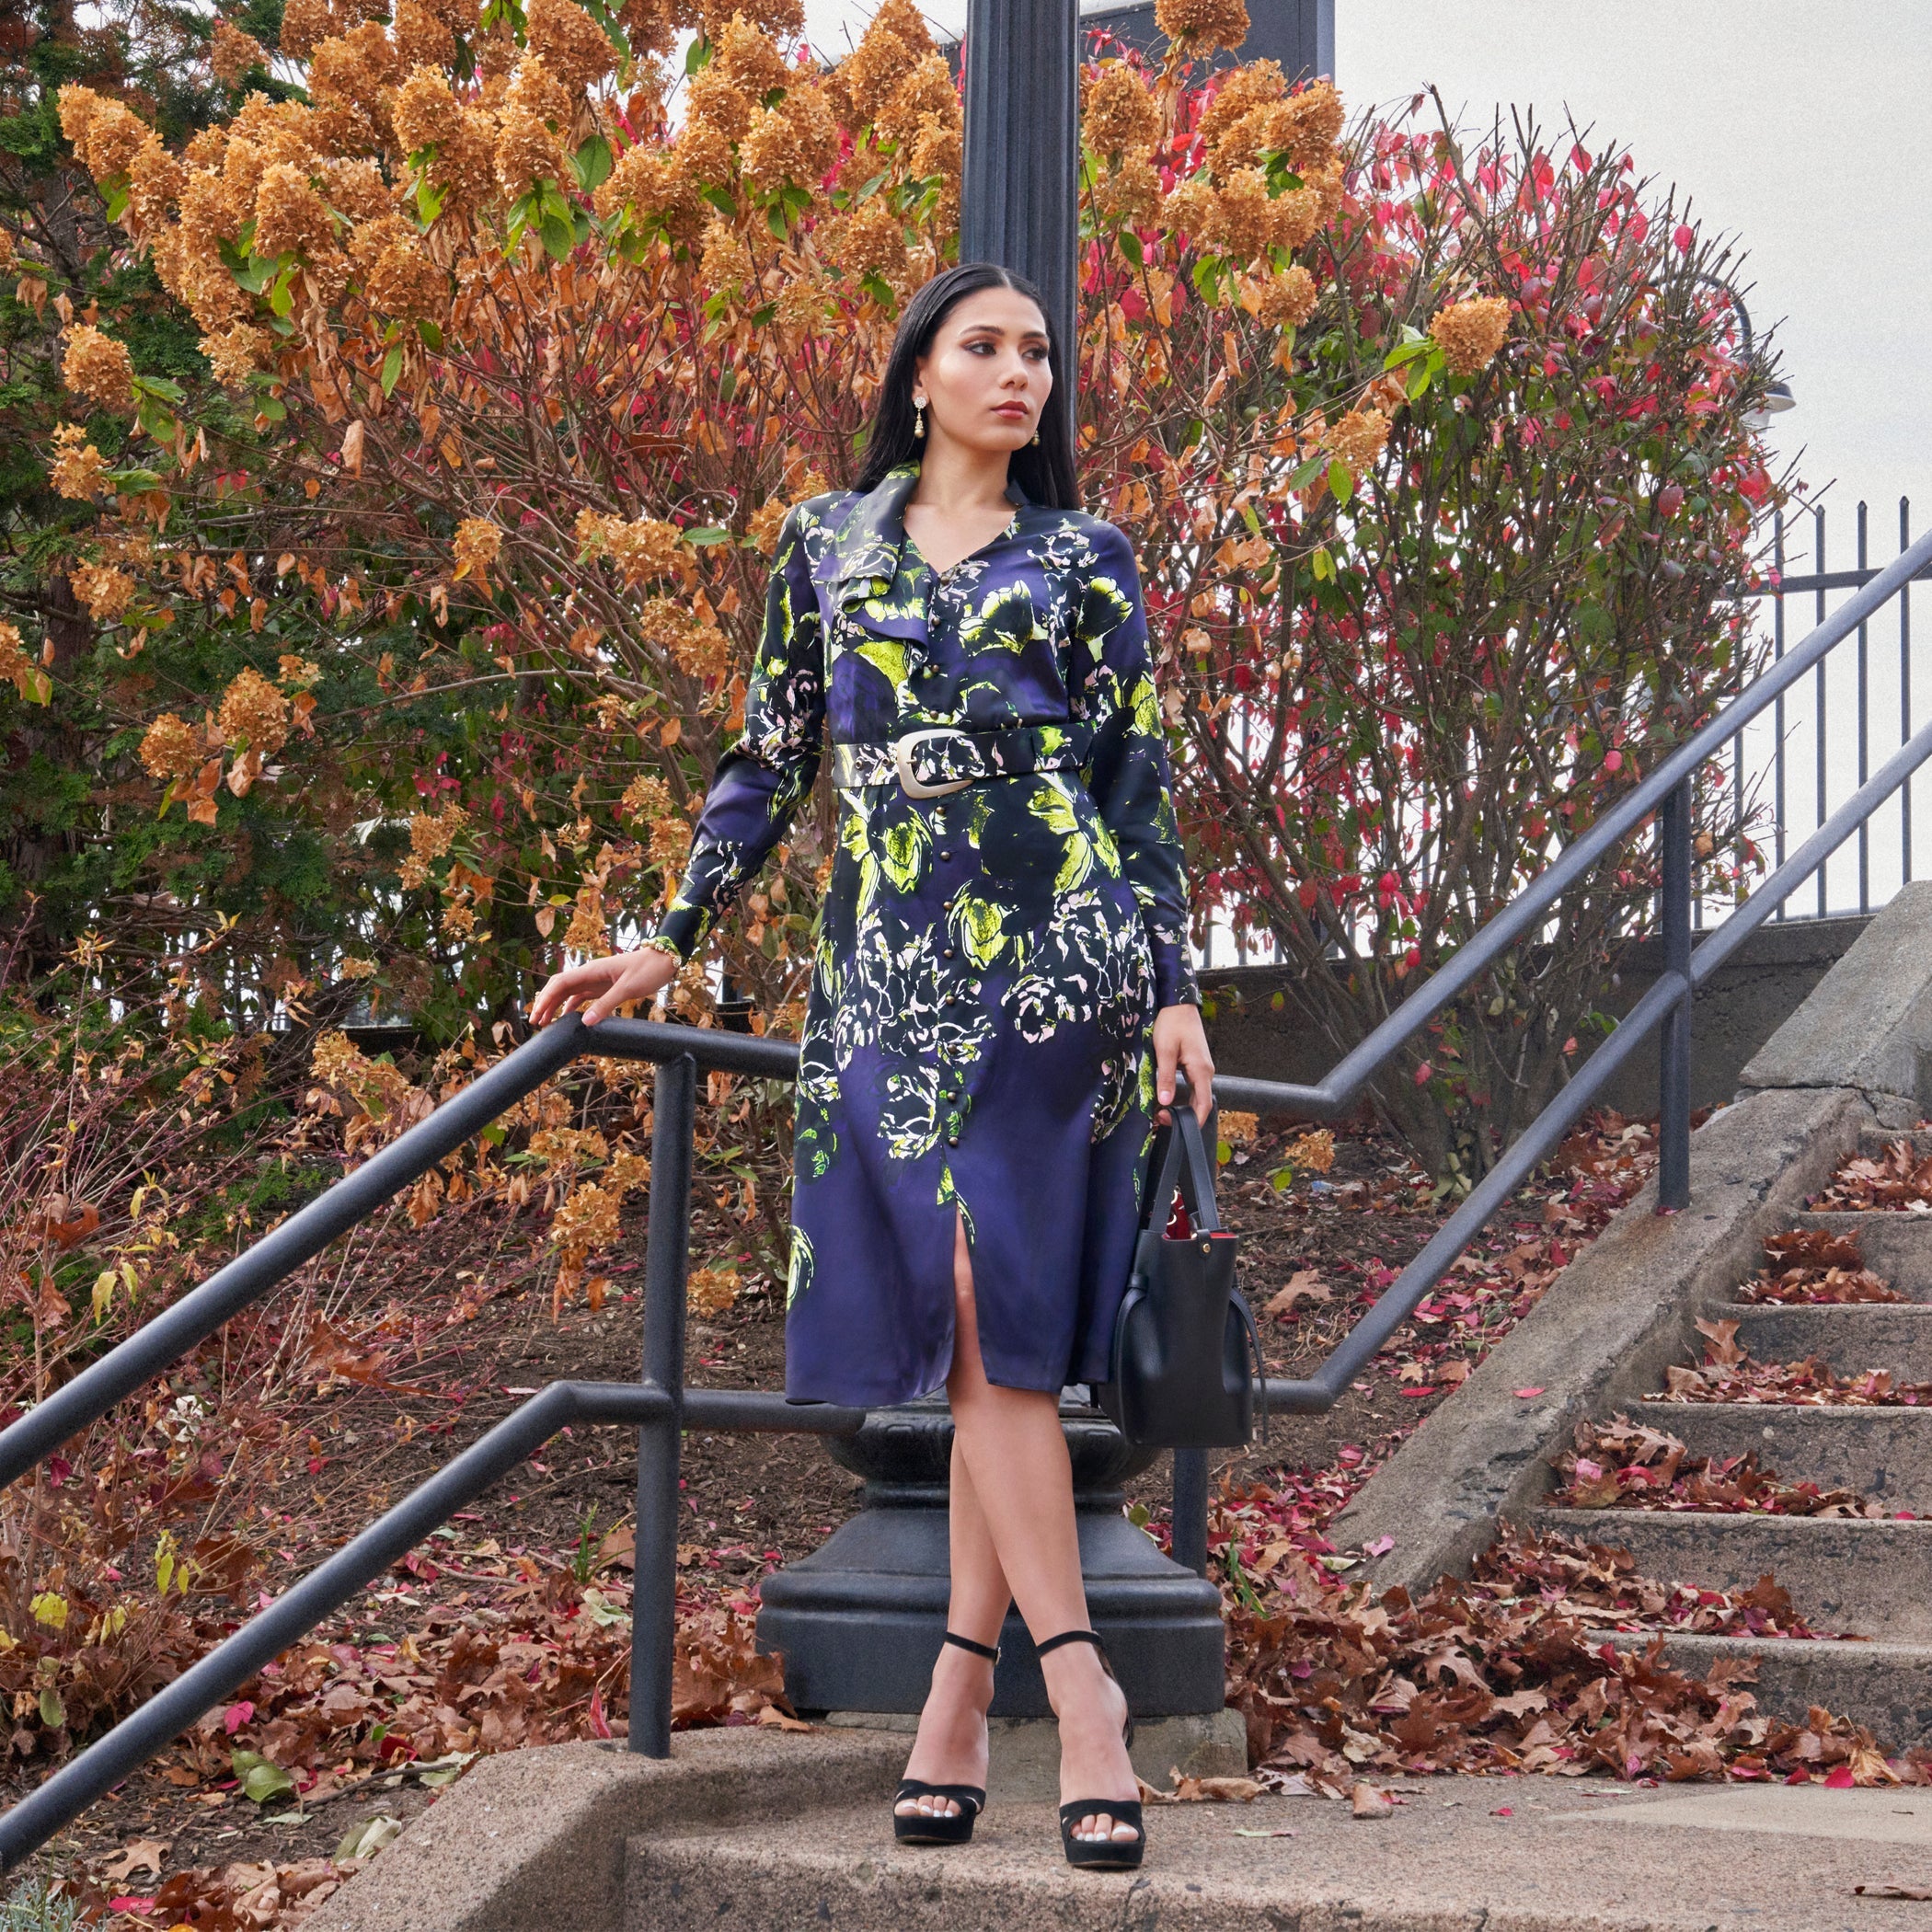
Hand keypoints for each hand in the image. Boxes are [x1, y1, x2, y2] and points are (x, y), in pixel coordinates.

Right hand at [528, 945, 680, 1027]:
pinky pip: (581, 996)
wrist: (664, 960)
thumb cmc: (647, 970)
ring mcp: (595, 980)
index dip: (546, 999)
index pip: (560, 983)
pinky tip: (566, 1019)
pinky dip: (570, 1007)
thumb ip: (606, 1004)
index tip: (538, 1015)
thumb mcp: (628, 988)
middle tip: (537, 1023)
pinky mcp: (603, 987)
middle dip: (545, 1003)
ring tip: (547, 1023)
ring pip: (568, 993)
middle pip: (559, 987)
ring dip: (555, 1006)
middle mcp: (589, 974)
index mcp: (592, 970)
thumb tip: (585, 1022)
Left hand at [1152, 1001, 1213, 1127]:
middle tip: (1160, 1120)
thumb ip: (1166, 1077)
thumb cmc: (1171, 1024)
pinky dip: (1182, 1096)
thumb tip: (1165, 1102)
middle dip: (1184, 1116)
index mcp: (1201, 1070)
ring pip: (1196, 1095)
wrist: (1178, 1004)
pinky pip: (1193, 1086)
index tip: (1179, 1132)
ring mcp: (1202, 1068)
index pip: (1203, 1105)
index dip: (1194, 1121)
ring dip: (1182, 1107)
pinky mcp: (1196, 1064)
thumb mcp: (1164, 1051)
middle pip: (1200, 1103)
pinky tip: (1168, 1099)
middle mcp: (1206, 1072)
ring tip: (1161, 1112)